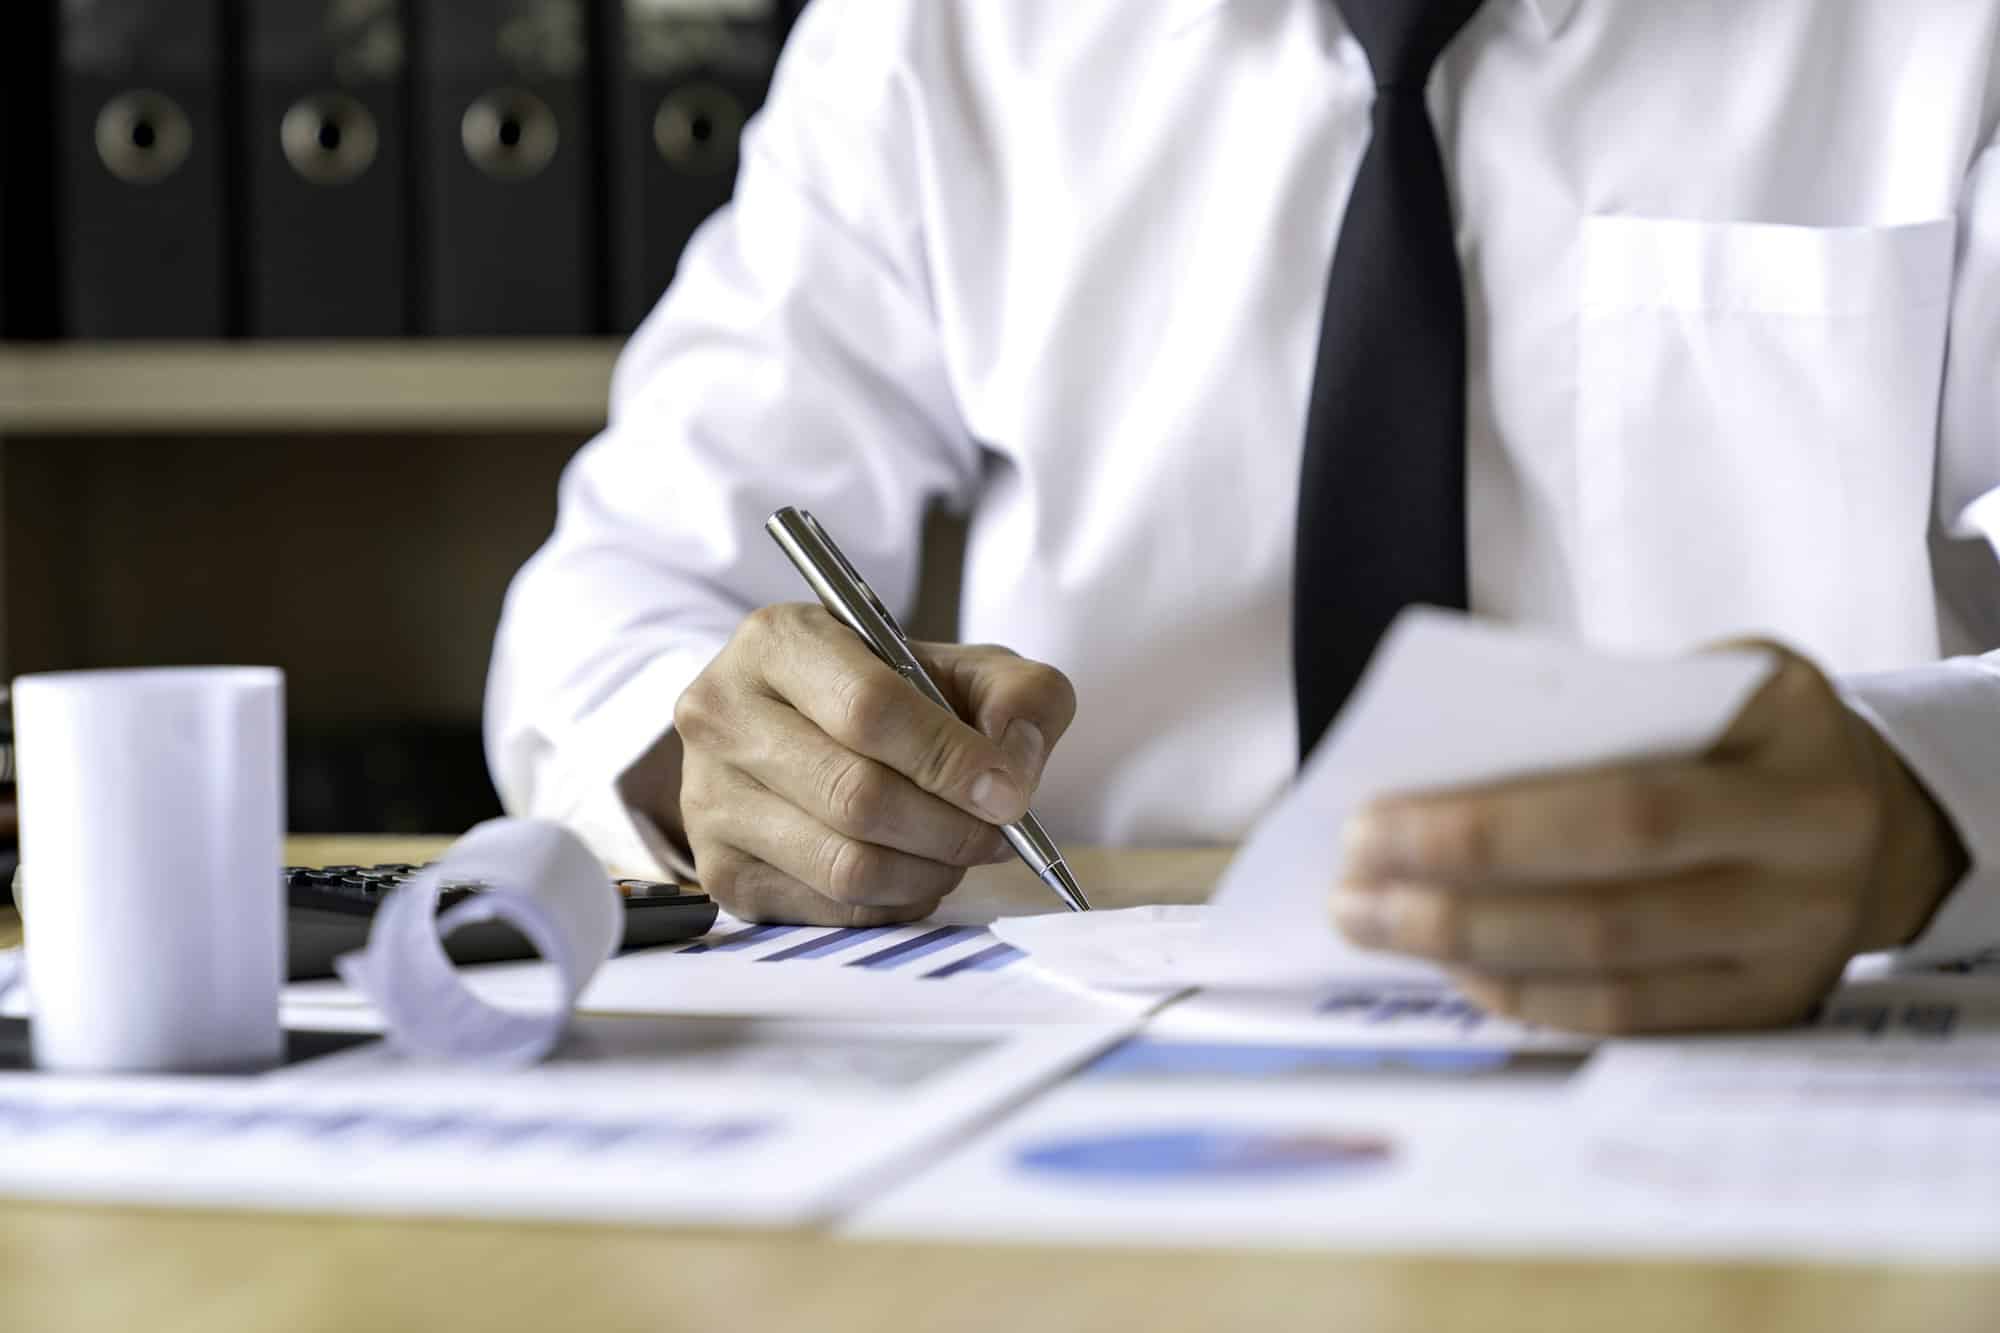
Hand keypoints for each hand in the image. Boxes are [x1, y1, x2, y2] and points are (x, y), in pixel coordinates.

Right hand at [667, 604, 1075, 924]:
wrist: (805, 727)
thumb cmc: (890, 694)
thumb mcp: (963, 667)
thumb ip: (1018, 694)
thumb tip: (1014, 768)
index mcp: (779, 640)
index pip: (869, 710)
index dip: (950, 760)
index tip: (1009, 793)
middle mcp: (722, 713)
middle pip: (857, 797)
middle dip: (951, 827)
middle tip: (998, 833)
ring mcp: (709, 797)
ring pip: (844, 865)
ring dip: (928, 871)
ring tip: (960, 852)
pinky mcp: (718, 869)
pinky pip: (828, 909)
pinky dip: (894, 902)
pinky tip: (914, 871)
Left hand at [1330, 644, 1967, 1033]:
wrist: (1867, 810)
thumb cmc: (1737, 727)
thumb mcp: (1698, 677)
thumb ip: (1595, 711)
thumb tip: (1434, 772)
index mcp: (1786, 738)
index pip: (1619, 802)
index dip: (1482, 828)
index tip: (1367, 822)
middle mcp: (1811, 851)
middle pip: (1607, 902)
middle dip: (1455, 902)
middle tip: (1348, 892)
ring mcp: (1800, 945)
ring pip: (1610, 973)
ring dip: (1471, 957)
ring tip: (1376, 927)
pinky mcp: (1771, 1008)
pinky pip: (1630, 1021)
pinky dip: (1528, 999)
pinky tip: (1455, 969)